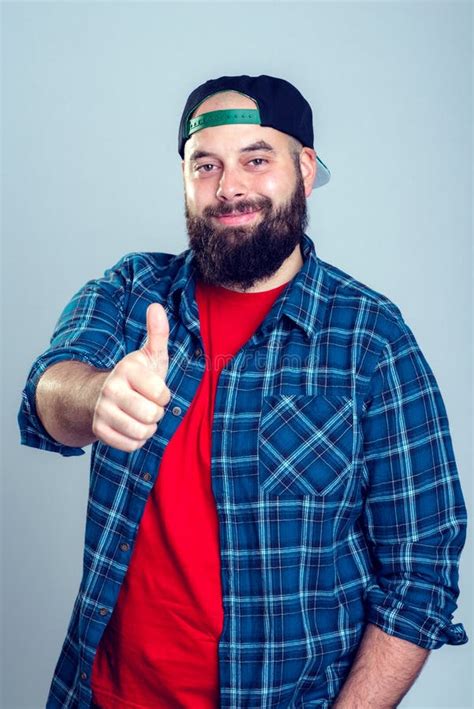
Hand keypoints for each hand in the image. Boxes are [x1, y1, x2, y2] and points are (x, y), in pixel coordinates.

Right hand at [92, 303, 170, 450]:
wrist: (98, 394)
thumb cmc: (134, 376)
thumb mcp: (149, 355)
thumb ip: (157, 333)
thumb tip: (156, 306)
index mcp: (127, 369)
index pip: (162, 395)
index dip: (163, 396)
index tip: (155, 390)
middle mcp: (111, 389)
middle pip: (151, 415)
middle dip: (156, 414)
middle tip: (148, 405)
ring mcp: (102, 411)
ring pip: (141, 432)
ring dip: (147, 428)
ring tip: (141, 416)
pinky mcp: (99, 430)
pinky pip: (130, 446)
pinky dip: (135, 441)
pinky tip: (131, 427)